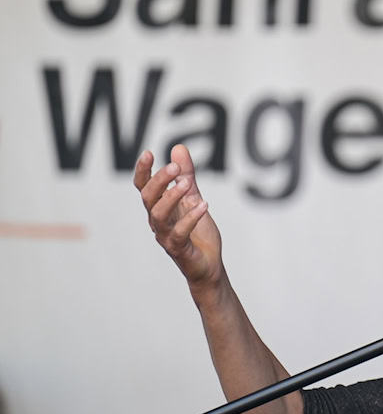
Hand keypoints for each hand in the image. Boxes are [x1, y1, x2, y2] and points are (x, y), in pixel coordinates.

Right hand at [134, 144, 224, 296]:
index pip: (144, 187)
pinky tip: (204, 205)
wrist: (208, 266)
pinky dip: (190, 218)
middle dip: (158, 180)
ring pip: (158, 215)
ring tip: (187, 184)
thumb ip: (186, 176)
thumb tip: (178, 148)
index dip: (144, 171)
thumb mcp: (194, 199)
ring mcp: (166, 235)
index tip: (149, 153)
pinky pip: (179, 233)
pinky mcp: (179, 249)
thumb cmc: (198, 233)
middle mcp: (158, 221)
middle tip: (174, 168)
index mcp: (160, 207)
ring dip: (171, 197)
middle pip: (148, 198)